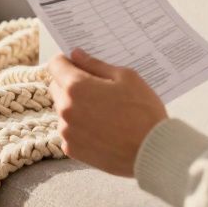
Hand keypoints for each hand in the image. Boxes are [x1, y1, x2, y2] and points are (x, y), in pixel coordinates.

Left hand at [48, 48, 167, 176]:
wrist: (152, 152)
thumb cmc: (143, 112)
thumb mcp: (126, 78)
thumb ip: (95, 64)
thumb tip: (76, 54)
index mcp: (76, 87)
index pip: (55, 65)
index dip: (67, 62)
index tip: (79, 65)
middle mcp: (65, 109)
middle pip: (57, 87)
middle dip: (71, 84)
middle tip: (97, 90)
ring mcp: (67, 131)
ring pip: (63, 110)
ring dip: (76, 107)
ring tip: (104, 113)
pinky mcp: (72, 149)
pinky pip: (70, 131)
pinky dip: (80, 128)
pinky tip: (102, 130)